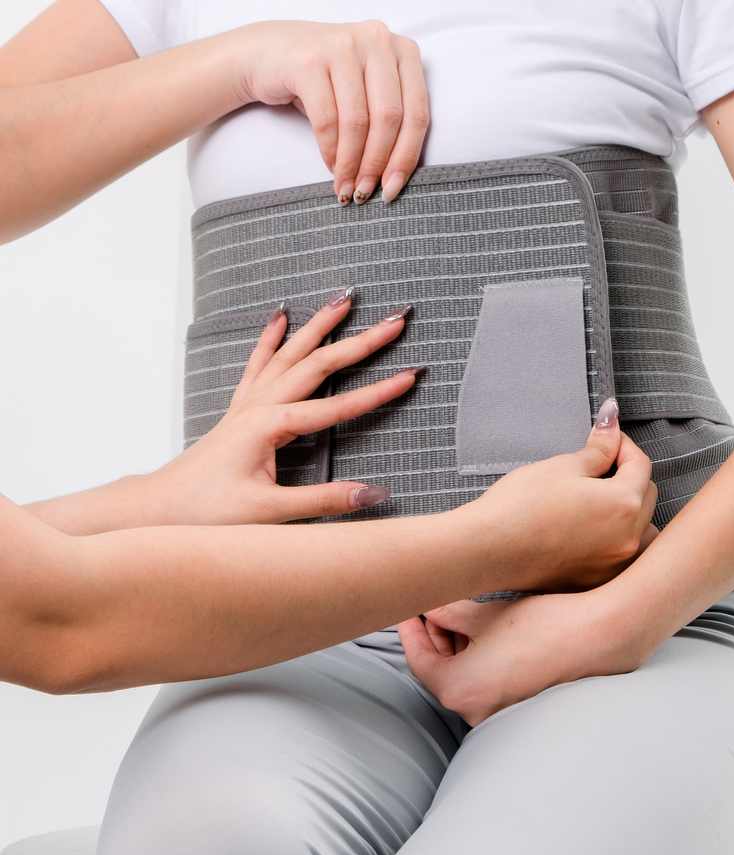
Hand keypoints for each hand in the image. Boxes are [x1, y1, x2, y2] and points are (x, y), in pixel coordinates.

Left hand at [149, 291, 421, 524]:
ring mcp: (248, 404)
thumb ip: (322, 501)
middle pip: (318, 364)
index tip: (410, 375)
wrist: (159, 508)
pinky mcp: (239, 410)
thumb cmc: (206, 512)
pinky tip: (280, 317)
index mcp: (270, 426)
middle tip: (395, 322)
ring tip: (345, 299)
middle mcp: (260, 406)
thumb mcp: (269, 513)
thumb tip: (372, 494)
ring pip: (290, 354)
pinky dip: (271, 338)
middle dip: (360, 341)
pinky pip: (259, 363)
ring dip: (319, 325)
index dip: (377, 392)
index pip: (336, 406)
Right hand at [228, 20, 428, 203]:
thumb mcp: (368, 94)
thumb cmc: (328, 82)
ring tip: (346, 187)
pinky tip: (331, 167)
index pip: (416, 114)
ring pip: (357, 122)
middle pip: (389, 119)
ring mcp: (343, 45)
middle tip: (365, 193)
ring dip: (351, 164)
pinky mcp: (310, 59)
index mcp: (403, 51)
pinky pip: (327, 120)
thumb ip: (391, 121)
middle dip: (376, 165)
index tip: (392, 190)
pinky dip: (330, 151)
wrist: (270, 55)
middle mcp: (378, 40)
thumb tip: (396, 179)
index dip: (406, 158)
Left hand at [397, 591, 644, 726]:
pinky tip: (485, 635)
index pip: (418, 661)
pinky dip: (479, 662)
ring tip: (459, 616)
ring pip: (464, 680)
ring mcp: (499, 715)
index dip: (410, 631)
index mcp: (459, 690)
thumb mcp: (486, 614)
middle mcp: (475, 712)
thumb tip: (431, 611)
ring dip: (457, 650)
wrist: (598, 637)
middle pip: (440, 674)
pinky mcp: (520, 709)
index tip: (410, 609)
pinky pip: (487, 686)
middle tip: (433, 608)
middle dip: (435, 639)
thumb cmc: (542, 623)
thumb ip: (448, 614)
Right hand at [461, 399, 659, 592]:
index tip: (607, 439)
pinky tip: (585, 529)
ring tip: (596, 501)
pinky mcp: (594, 580)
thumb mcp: (562, 467)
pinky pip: (618, 554)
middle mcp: (627, 539)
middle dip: (628, 477)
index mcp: (624, 504)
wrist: (486, 550)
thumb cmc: (519, 506)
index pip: (641, 465)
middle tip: (598, 466)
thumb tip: (612, 426)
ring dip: (627, 512)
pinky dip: (612, 538)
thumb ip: (597, 449)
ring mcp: (612, 564)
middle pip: (646, 497)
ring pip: (638, 529)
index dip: (623, 445)